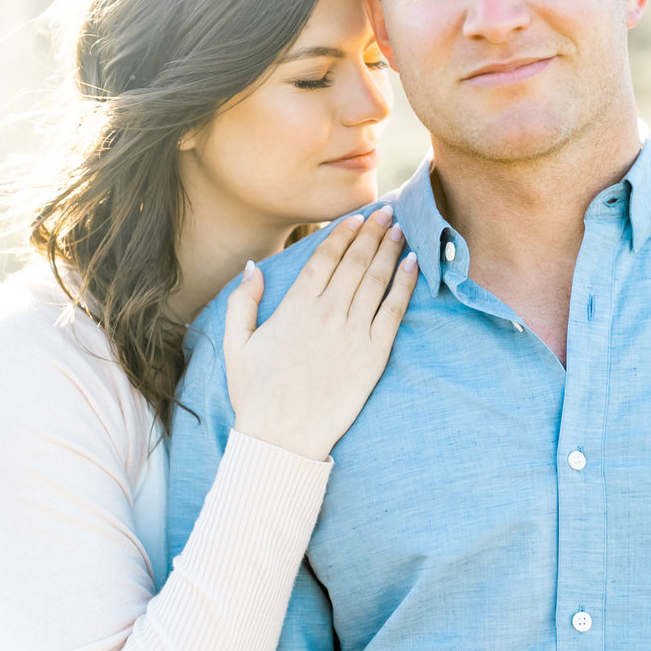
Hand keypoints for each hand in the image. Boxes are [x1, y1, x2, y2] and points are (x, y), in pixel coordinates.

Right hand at [224, 206, 418, 459]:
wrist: (283, 438)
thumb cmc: (256, 394)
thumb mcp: (236, 345)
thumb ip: (242, 302)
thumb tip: (253, 267)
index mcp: (294, 307)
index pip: (325, 257)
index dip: (342, 234)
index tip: (356, 218)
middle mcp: (327, 313)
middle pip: (355, 261)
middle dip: (372, 232)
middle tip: (386, 212)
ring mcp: (353, 333)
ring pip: (377, 280)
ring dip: (391, 250)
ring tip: (400, 229)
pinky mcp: (374, 355)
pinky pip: (394, 311)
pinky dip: (405, 285)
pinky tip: (413, 265)